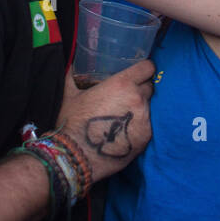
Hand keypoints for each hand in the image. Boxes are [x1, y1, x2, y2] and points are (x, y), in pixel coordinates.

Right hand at [54, 59, 154, 183]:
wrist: (76, 156)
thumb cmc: (72, 123)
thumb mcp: (70, 94)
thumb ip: (72, 76)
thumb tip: (70, 63)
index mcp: (122, 84)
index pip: (148, 67)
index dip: (145, 69)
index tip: (140, 72)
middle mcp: (137, 99)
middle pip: (149, 87)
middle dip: (141, 90)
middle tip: (127, 97)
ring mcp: (144, 119)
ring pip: (149, 108)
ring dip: (140, 109)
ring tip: (125, 117)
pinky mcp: (146, 137)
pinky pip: (147, 126)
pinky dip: (140, 126)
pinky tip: (126, 132)